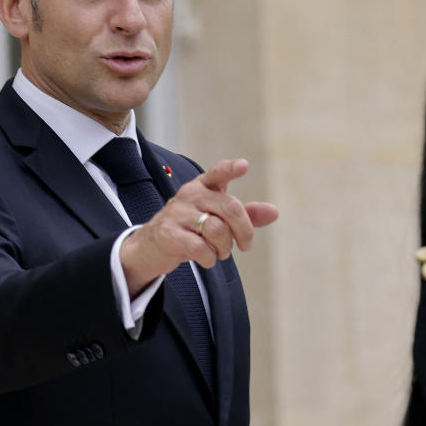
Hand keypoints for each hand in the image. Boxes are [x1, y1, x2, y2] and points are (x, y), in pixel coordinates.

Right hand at [120, 158, 277, 294]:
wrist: (151, 247)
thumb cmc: (190, 229)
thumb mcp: (216, 218)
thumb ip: (245, 214)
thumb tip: (274, 212)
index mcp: (202, 186)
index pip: (217, 172)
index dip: (230, 169)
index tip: (243, 165)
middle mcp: (190, 195)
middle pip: (229, 208)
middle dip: (244, 230)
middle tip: (245, 245)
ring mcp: (177, 213)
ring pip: (217, 230)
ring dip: (224, 247)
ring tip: (220, 253)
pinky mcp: (168, 233)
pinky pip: (200, 247)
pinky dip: (209, 258)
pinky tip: (207, 259)